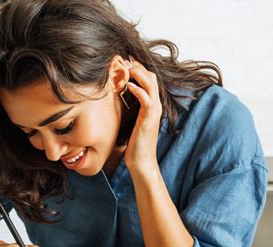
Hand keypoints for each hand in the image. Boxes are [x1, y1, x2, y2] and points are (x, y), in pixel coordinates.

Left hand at [123, 60, 162, 174]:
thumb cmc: (134, 144)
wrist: (142, 161)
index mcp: (152, 105)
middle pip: (152, 77)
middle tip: (124, 59)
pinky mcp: (149, 120)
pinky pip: (147, 100)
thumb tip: (116, 99)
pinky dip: (139, 91)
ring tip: (127, 67)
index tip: (125, 61)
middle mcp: (155, 106)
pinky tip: (129, 86)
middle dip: (138, 66)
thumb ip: (129, 109)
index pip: (149, 79)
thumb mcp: (131, 122)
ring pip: (151, 85)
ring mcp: (154, 112)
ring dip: (139, 73)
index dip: (138, 68)